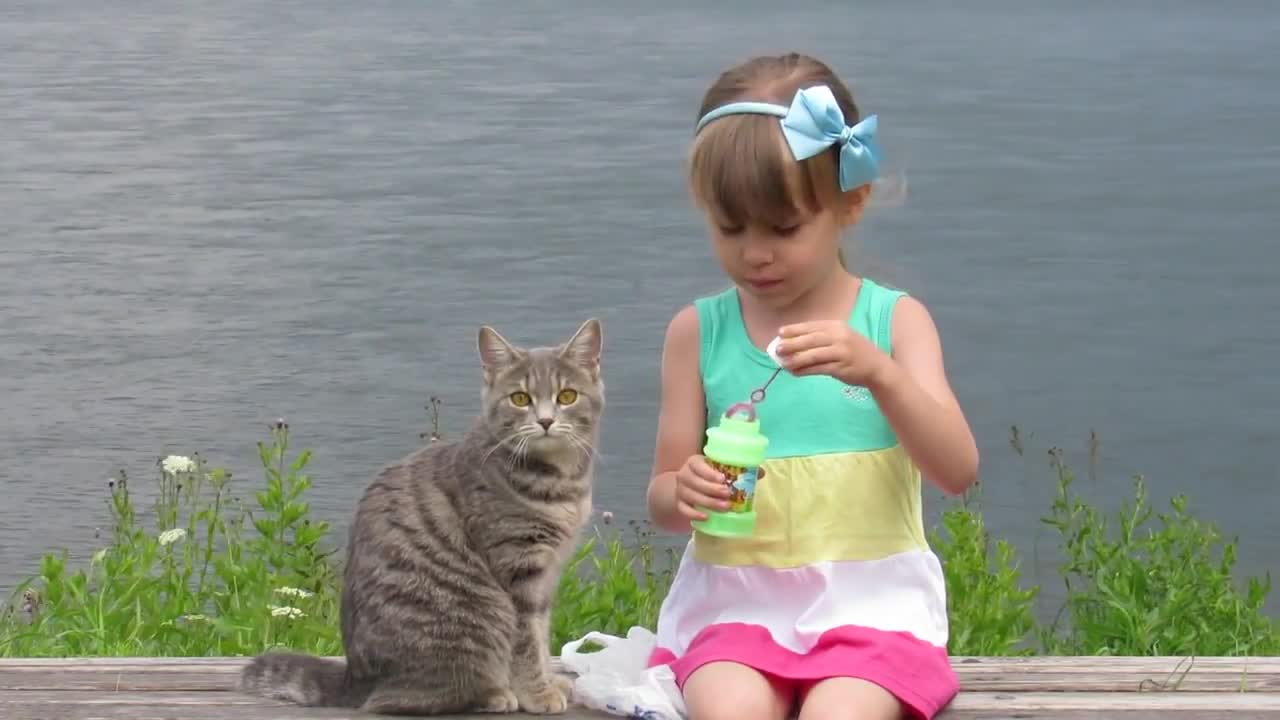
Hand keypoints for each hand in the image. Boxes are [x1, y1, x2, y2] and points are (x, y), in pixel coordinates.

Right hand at [674, 454, 730, 521]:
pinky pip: (684, 509)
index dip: (709, 473)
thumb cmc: (710, 475)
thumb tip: (758, 473)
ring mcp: (680, 490)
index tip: (723, 478)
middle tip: (727, 494)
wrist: (691, 485)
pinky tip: (706, 517)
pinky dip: (694, 514)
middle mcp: (684, 475)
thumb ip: (736, 469)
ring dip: (708, 502)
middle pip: (694, 482)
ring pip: (690, 496)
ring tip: (724, 507)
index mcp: (694, 462)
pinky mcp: (679, 503)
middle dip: (712, 489)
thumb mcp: (719, 468)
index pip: (698, 465)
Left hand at [777, 320, 892, 387]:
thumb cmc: (854, 351)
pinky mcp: (841, 367)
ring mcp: (841, 352)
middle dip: (792, 344)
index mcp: (837, 326)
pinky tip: (795, 372)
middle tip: (778, 348)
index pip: (812, 326)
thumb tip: (794, 342)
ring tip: (783, 363)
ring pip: (814, 355)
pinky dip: (805, 370)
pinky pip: (819, 368)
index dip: (795, 329)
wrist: (877, 366)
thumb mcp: (841, 337)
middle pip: (811, 339)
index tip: (780, 333)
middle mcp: (839, 337)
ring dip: (796, 359)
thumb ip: (822, 337)